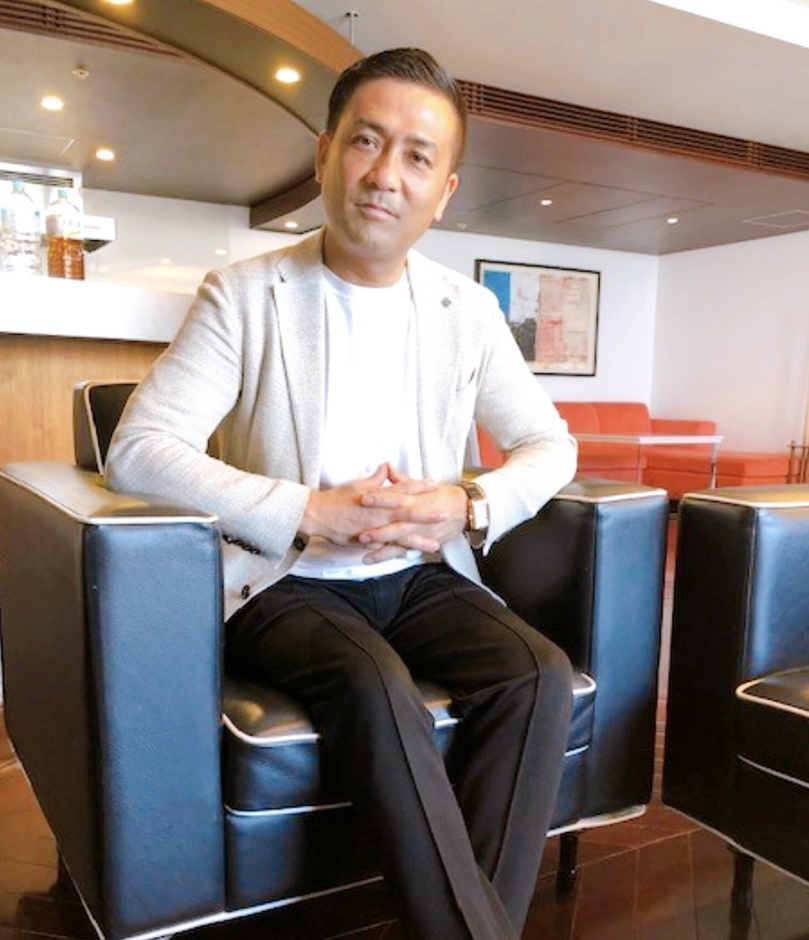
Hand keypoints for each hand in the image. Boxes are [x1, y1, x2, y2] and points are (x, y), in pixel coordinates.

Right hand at [298, 464, 438, 546]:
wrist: (319, 514)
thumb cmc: (338, 498)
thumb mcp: (359, 484)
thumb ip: (376, 479)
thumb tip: (387, 468)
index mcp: (378, 496)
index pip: (402, 490)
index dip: (420, 487)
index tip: (435, 484)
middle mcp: (378, 512)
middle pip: (407, 513)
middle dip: (427, 514)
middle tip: (445, 514)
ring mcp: (374, 527)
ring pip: (399, 535)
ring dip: (418, 539)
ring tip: (435, 544)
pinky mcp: (366, 540)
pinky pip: (384, 547)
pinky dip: (397, 551)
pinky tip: (410, 555)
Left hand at [357, 466, 466, 562]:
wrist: (466, 509)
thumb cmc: (445, 496)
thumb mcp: (424, 485)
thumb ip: (402, 480)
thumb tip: (387, 467)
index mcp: (416, 499)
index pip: (396, 497)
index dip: (380, 498)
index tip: (364, 498)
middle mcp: (418, 517)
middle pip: (396, 522)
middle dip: (378, 528)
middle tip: (360, 531)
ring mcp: (421, 531)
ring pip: (399, 539)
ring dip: (382, 544)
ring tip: (364, 547)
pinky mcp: (423, 541)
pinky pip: (404, 549)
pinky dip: (390, 554)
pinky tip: (374, 557)